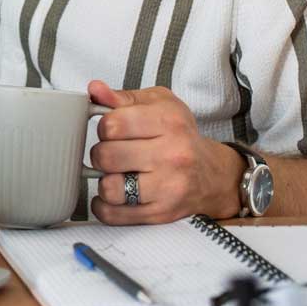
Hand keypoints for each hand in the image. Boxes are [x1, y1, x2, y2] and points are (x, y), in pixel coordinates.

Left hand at [86, 82, 241, 224]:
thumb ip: (123, 97)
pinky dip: (104, 205)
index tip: (112, 131)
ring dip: (104, 181)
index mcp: (169, 122)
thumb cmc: (180, 135)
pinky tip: (114, 194)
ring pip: (109, 188)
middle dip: (101, 154)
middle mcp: (172, 155)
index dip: (104, 127)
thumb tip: (95, 90)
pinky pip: (113, 214)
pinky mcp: (161, 214)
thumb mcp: (159, 104)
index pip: (112, 124)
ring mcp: (168, 188)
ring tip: (116, 174)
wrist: (211, 174)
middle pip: (106, 156)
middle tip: (112, 153)